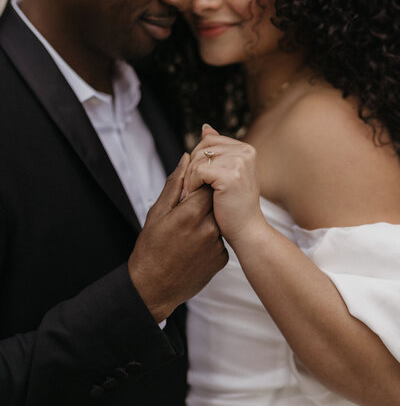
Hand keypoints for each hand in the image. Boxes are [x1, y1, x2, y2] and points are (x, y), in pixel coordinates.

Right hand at [128, 153, 227, 321]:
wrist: (154, 288)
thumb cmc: (151, 247)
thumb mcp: (157, 212)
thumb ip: (175, 183)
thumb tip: (187, 158)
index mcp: (191, 213)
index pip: (208, 183)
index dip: (199, 183)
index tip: (189, 189)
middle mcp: (209, 228)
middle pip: (216, 200)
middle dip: (204, 200)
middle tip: (187, 210)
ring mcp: (217, 245)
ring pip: (219, 218)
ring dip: (207, 219)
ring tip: (187, 232)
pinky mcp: (222, 258)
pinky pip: (220, 238)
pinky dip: (210, 237)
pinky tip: (193, 246)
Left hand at [183, 125, 261, 244]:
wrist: (247, 231)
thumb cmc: (234, 206)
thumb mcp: (227, 173)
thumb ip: (218, 150)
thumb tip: (205, 127)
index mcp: (245, 149)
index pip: (209, 140)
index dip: (197, 159)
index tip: (197, 179)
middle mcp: (245, 151)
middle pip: (202, 147)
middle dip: (191, 168)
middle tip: (190, 188)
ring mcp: (239, 162)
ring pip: (198, 159)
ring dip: (189, 178)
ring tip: (191, 194)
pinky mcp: (230, 175)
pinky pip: (198, 171)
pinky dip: (192, 184)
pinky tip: (195, 196)